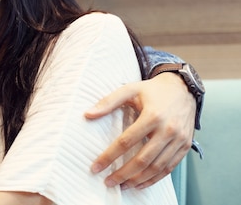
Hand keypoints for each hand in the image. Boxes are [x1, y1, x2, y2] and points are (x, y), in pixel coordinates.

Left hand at [84, 72, 195, 189]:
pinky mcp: (185, 146)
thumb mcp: (129, 89)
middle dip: (123, 174)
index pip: (126, 141)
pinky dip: (154, 179)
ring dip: (138, 179)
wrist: (183, 88)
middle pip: (142, 159)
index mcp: (153, 116)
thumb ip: (108, 102)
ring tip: (122, 185)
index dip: (109, 156)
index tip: (96, 167)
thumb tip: (88, 115)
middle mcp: (168, 130)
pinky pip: (169, 168)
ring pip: (157, 167)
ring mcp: (179, 140)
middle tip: (108, 182)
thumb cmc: (152, 90)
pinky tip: (140, 183)